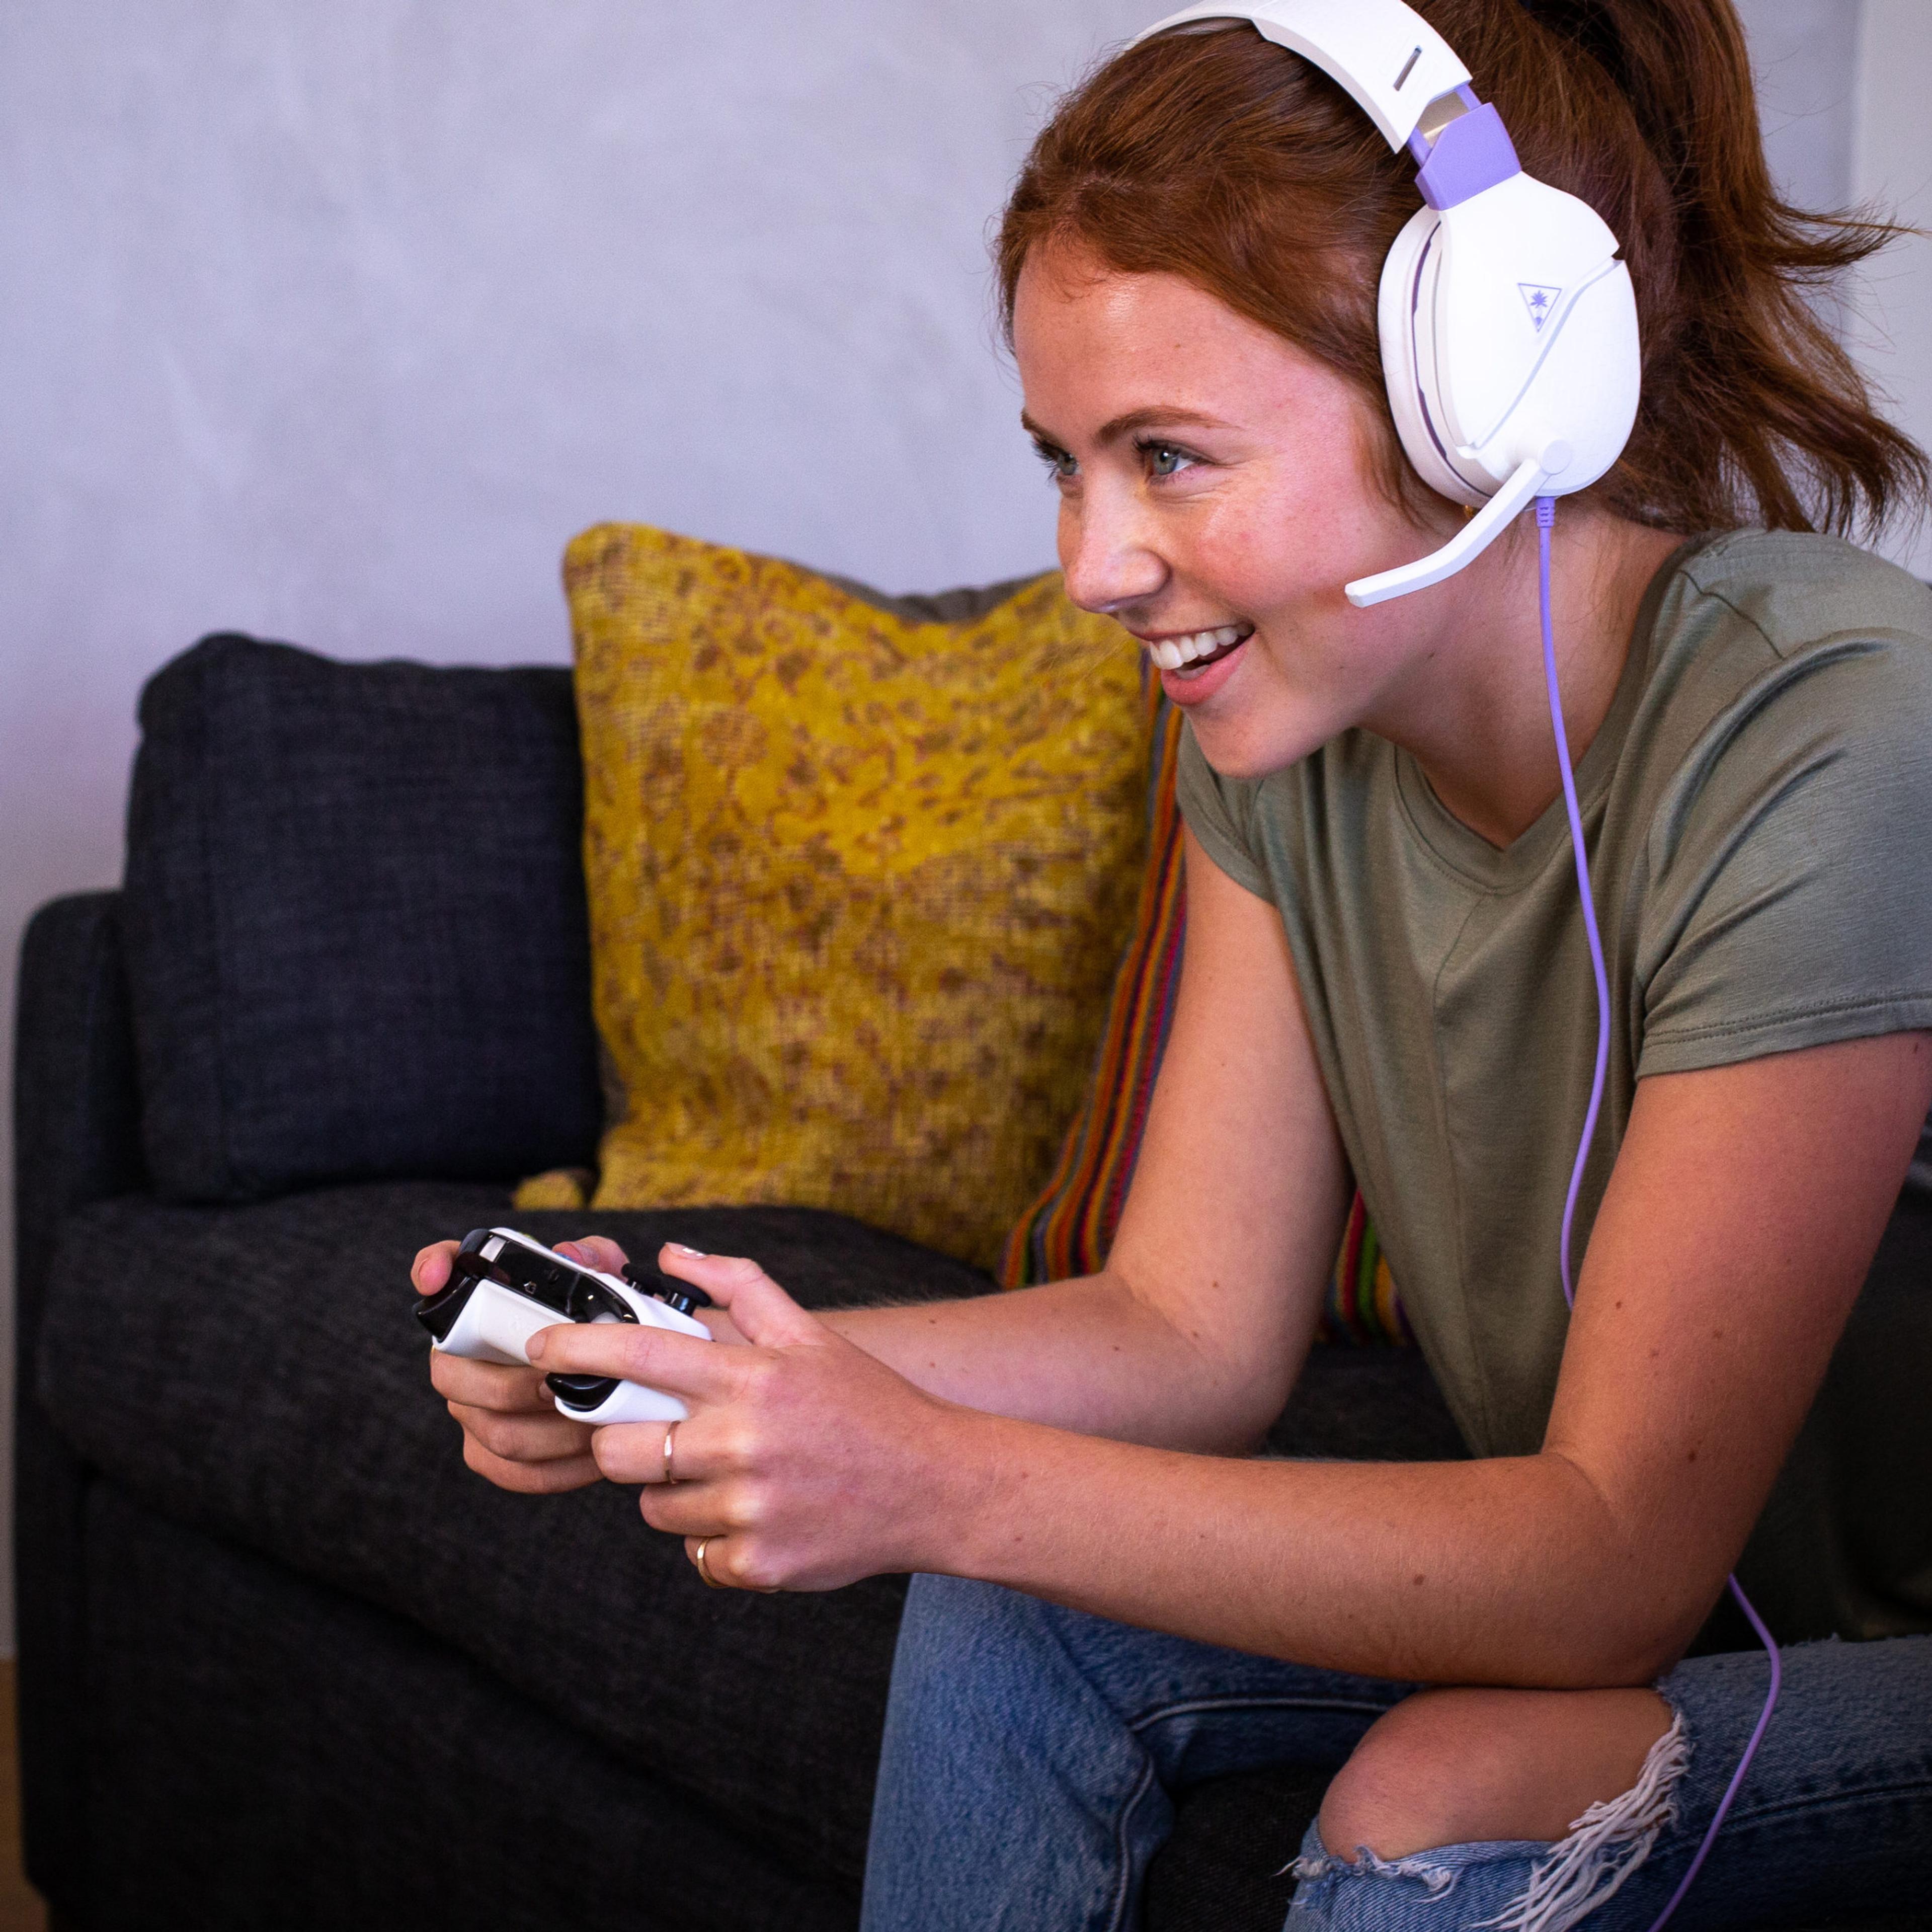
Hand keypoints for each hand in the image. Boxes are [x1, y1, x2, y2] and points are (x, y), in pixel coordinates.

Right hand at [411, 1236, 603, 1493]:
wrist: (619, 1380)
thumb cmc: (601, 1322)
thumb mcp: (607, 1282)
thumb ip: (595, 1258)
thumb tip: (571, 1256)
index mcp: (481, 1305)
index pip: (441, 1271)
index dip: (431, 1268)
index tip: (435, 1279)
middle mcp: (460, 1356)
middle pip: (453, 1378)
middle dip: (514, 1386)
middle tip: (563, 1384)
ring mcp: (470, 1409)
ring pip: (494, 1433)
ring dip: (550, 1433)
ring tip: (596, 1424)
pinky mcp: (491, 1455)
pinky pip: (514, 1473)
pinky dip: (558, 1469)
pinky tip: (593, 1458)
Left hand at [529, 1247, 973, 1591]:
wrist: (937, 1485)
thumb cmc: (867, 1405)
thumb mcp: (810, 1335)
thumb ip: (740, 1288)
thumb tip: (674, 1255)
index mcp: (750, 1378)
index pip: (638, 1353)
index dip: (575, 1348)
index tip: (538, 1350)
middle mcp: (742, 1442)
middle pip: (620, 1449)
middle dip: (626, 1442)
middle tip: (666, 1436)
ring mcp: (748, 1508)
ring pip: (654, 1508)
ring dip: (677, 1493)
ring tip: (735, 1476)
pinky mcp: (756, 1563)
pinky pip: (695, 1555)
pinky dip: (716, 1539)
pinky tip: (760, 1514)